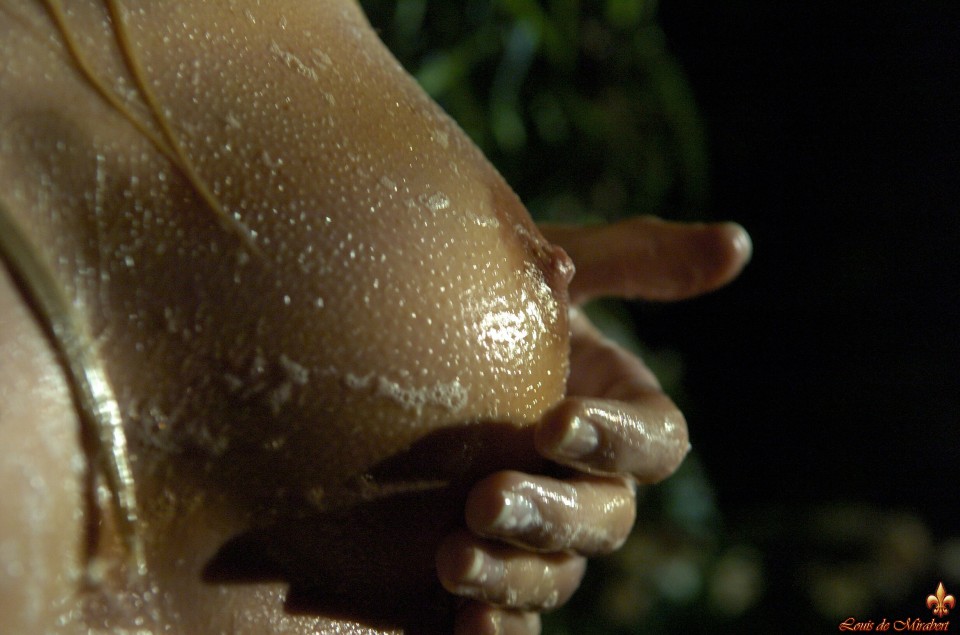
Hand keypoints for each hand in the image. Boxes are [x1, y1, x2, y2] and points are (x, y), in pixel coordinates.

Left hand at [436, 216, 751, 633]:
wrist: (404, 344)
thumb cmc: (487, 297)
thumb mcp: (553, 268)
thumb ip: (635, 261)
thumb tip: (738, 242)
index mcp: (619, 417)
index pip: (653, 443)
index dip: (615, 440)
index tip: (552, 423)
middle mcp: (590, 484)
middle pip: (605, 521)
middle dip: (554, 516)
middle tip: (486, 500)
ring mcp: (542, 534)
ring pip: (557, 576)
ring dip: (514, 578)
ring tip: (451, 561)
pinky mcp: (493, 571)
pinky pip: (509, 618)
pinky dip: (494, 630)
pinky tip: (460, 627)